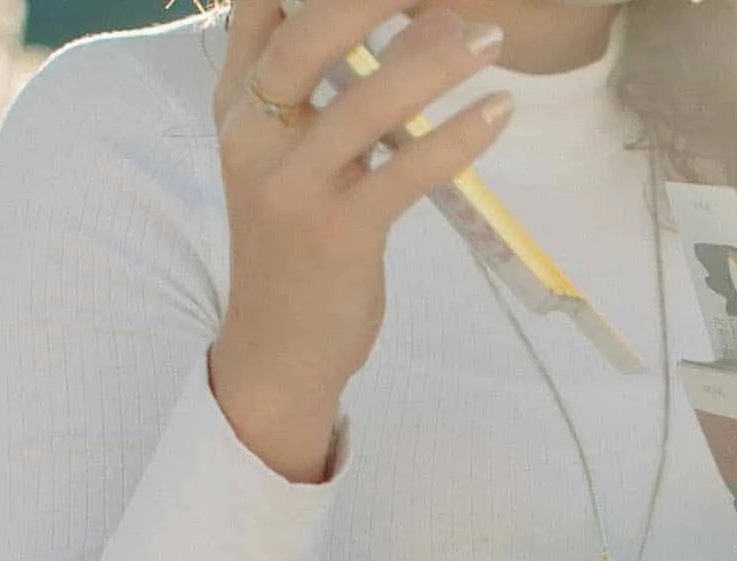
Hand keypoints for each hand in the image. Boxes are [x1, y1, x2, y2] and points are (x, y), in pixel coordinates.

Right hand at [208, 0, 512, 476]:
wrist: (276, 350)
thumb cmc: (295, 248)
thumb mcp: (289, 160)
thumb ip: (324, 94)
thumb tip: (404, 21)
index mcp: (238, 110)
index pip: (258, 16)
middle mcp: (253, 139)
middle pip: (304, 41)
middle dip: (369, 2)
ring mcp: (292, 188)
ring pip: (362, 106)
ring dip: (432, 63)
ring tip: (488, 36)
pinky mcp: (337, 235)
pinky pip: (404, 173)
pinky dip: (456, 137)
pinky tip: (499, 112)